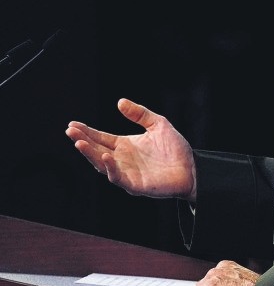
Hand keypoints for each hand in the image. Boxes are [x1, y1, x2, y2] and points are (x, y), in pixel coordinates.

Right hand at [65, 97, 195, 199]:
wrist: (192, 168)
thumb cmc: (175, 148)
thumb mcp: (158, 124)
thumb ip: (139, 114)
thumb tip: (120, 101)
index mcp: (124, 145)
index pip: (100, 138)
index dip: (86, 132)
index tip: (72, 124)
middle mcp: (121, 159)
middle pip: (96, 150)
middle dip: (82, 141)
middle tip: (70, 131)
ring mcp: (126, 173)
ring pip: (102, 165)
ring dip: (90, 154)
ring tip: (79, 142)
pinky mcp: (134, 184)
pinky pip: (117, 177)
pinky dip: (110, 167)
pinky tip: (105, 156)